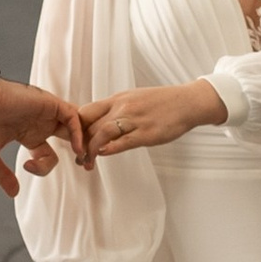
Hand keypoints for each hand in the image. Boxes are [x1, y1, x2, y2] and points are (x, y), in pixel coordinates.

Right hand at [0, 75, 88, 198]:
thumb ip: (2, 175)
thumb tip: (14, 194)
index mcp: (27, 134)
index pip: (47, 155)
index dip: (43, 168)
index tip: (26, 167)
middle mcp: (40, 123)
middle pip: (70, 139)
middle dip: (81, 153)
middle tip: (87, 166)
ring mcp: (46, 113)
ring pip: (77, 126)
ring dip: (84, 142)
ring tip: (86, 158)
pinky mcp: (50, 103)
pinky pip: (74, 117)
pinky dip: (79, 132)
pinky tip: (77, 148)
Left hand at [83, 81, 225, 156]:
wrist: (187, 102)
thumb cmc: (162, 103)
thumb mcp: (135, 99)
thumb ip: (117, 110)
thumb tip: (101, 124)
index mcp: (118, 98)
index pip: (87, 111)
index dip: (76, 127)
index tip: (73, 141)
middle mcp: (123, 107)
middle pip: (91, 124)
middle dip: (80, 142)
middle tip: (76, 157)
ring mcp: (135, 119)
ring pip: (102, 132)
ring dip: (90, 149)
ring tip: (86, 163)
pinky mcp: (147, 133)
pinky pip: (123, 141)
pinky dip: (109, 148)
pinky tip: (102, 155)